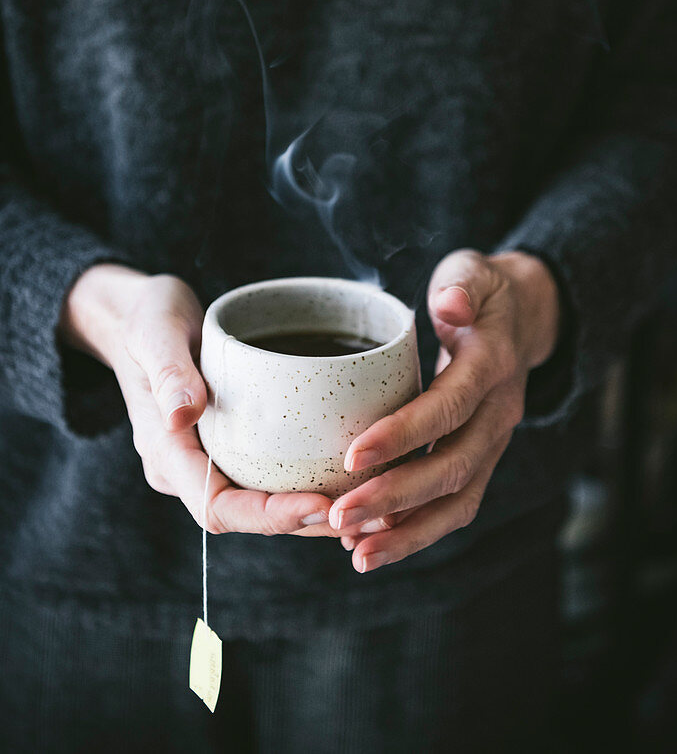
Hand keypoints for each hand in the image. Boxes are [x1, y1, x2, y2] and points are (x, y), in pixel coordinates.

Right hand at [60, 265, 352, 538]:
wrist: (138, 314)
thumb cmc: (145, 318)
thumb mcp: (153, 333)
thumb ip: (168, 372)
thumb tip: (184, 412)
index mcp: (167, 454)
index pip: (219, 507)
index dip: (271, 515)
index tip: (322, 505)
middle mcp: (190, 468)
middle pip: (252, 515)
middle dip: (309, 521)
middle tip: (371, 512)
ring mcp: (212, 457)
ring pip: (267, 501)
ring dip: (319, 510)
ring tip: (379, 505)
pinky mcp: (234, 442)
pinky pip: (273, 473)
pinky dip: (312, 478)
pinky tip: (357, 471)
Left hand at [328, 249, 560, 571]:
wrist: (523, 318)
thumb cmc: (481, 291)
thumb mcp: (472, 272)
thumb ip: (461, 285)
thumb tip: (450, 305)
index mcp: (492, 364)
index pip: (449, 406)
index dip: (404, 434)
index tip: (352, 455)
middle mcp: (500, 412)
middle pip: (453, 466)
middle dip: (395, 497)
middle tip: (339, 516)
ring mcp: (494, 441)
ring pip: (459, 500)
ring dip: (408, 532)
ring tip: (355, 553)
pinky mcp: (481, 459)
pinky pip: (455, 505)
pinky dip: (417, 531)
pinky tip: (372, 546)